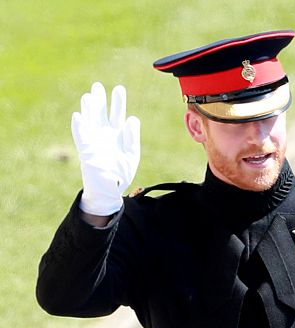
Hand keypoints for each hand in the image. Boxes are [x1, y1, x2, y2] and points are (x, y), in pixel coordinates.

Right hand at [71, 82, 140, 215]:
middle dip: (100, 99)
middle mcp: (104, 134)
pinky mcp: (86, 151)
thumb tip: (132, 119)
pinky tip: (78, 116)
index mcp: (117, 134)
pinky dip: (79, 126)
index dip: (118, 102)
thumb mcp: (131, 156)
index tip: (118, 90)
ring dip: (88, 109)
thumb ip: (132, 138)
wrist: (109, 191)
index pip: (117, 114)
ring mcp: (94, 141)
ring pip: (90, 121)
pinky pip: (81, 136)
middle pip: (101, 113)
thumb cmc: (121, 174)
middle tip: (98, 85)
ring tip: (89, 96)